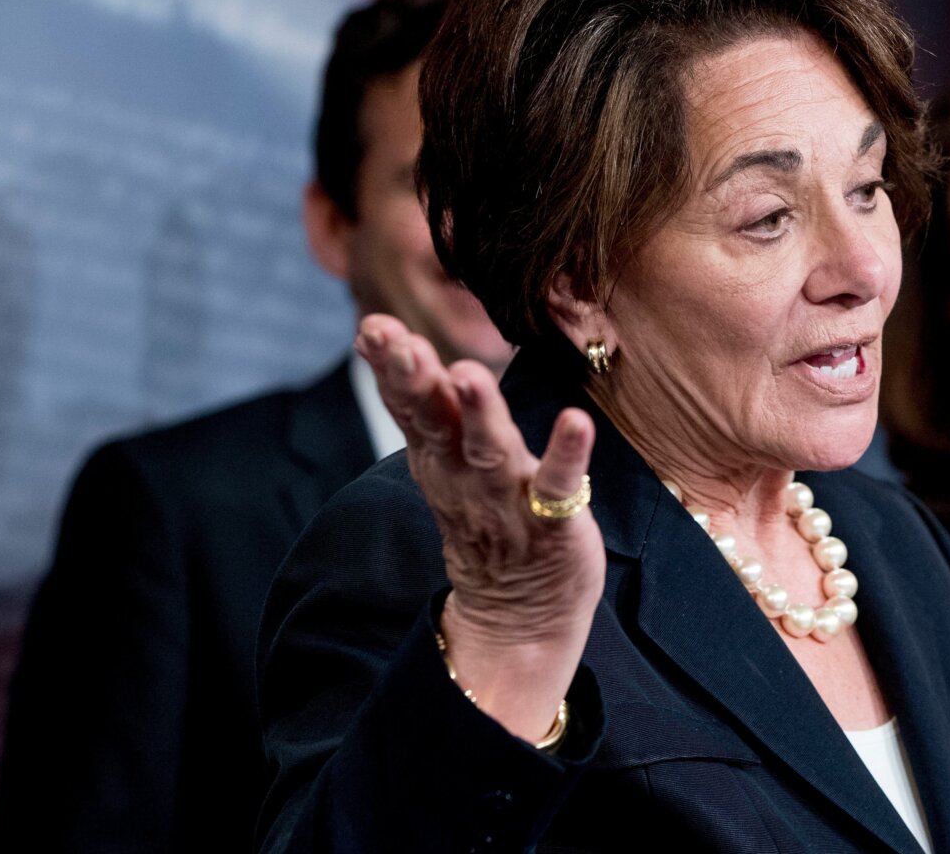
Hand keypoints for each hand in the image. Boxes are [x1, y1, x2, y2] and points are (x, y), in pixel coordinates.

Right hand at [356, 313, 604, 742]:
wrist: (519, 620)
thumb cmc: (487, 524)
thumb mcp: (445, 465)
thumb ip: (428, 408)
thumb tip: (396, 344)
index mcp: (441, 461)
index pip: (412, 409)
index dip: (393, 370)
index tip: (373, 328)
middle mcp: (468, 479)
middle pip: (438, 425)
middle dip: (419, 383)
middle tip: (402, 343)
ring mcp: (510, 502)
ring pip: (490, 453)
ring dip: (480, 413)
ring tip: (468, 375)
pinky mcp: (555, 524)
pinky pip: (560, 488)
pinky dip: (567, 455)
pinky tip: (576, 421)